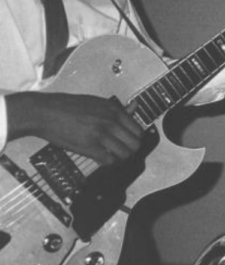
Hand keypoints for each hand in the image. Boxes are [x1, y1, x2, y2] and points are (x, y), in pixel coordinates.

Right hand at [5, 91, 142, 165]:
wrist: (46, 112)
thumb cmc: (69, 106)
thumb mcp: (97, 102)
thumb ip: (118, 108)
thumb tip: (134, 107)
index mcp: (114, 110)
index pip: (138, 131)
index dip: (135, 139)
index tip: (128, 142)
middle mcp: (111, 121)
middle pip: (135, 144)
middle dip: (130, 150)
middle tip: (122, 151)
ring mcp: (101, 134)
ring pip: (125, 154)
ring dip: (120, 158)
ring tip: (112, 156)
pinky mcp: (89, 146)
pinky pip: (109, 160)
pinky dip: (108, 162)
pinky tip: (102, 159)